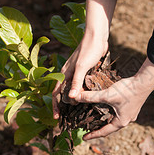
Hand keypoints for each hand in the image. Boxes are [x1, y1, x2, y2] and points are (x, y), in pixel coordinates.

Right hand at [52, 0, 116, 118]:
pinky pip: (82, 85)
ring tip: (78, 111)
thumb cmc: (88, 50)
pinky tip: (89, 98)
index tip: (57, 117)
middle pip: (64, 93)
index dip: (56, 106)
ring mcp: (78, 73)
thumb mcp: (81, 67)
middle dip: (65, 105)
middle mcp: (69, 75)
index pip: (56, 93)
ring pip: (74, 90)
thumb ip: (76, 82)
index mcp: (65, 74)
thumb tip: (71, 98)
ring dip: (75, 100)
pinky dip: (83, 93)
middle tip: (68, 117)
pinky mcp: (86, 72)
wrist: (97, 37)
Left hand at [75, 57, 153, 139]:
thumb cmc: (128, 90)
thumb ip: (91, 97)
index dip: (93, 135)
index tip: (84, 138)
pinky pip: (119, 114)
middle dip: (99, 128)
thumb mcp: (107, 95)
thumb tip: (76, 97)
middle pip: (110, 128)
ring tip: (96, 119)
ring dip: (105, 120)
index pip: (104, 132)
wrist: (145, 81)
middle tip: (88, 128)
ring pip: (115, 120)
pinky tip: (106, 108)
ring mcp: (131, 114)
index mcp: (121, 122)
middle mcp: (127, 120)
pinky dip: (110, 113)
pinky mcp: (132, 107)